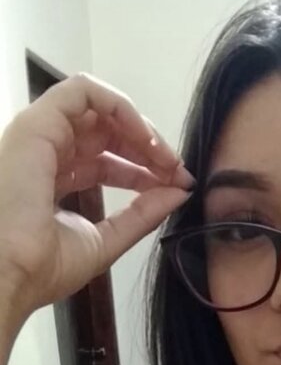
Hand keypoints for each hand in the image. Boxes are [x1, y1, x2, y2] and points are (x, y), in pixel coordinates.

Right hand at [0, 71, 195, 316]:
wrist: (11, 273)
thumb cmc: (43, 266)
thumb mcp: (106, 240)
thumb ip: (142, 215)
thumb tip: (180, 193)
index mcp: (55, 180)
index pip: (107, 162)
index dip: (145, 169)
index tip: (176, 185)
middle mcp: (47, 152)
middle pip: (107, 133)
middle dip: (149, 148)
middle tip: (177, 170)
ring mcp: (40, 134)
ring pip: (99, 108)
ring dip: (139, 127)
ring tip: (164, 156)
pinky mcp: (38, 122)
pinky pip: (84, 91)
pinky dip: (121, 107)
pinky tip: (145, 138)